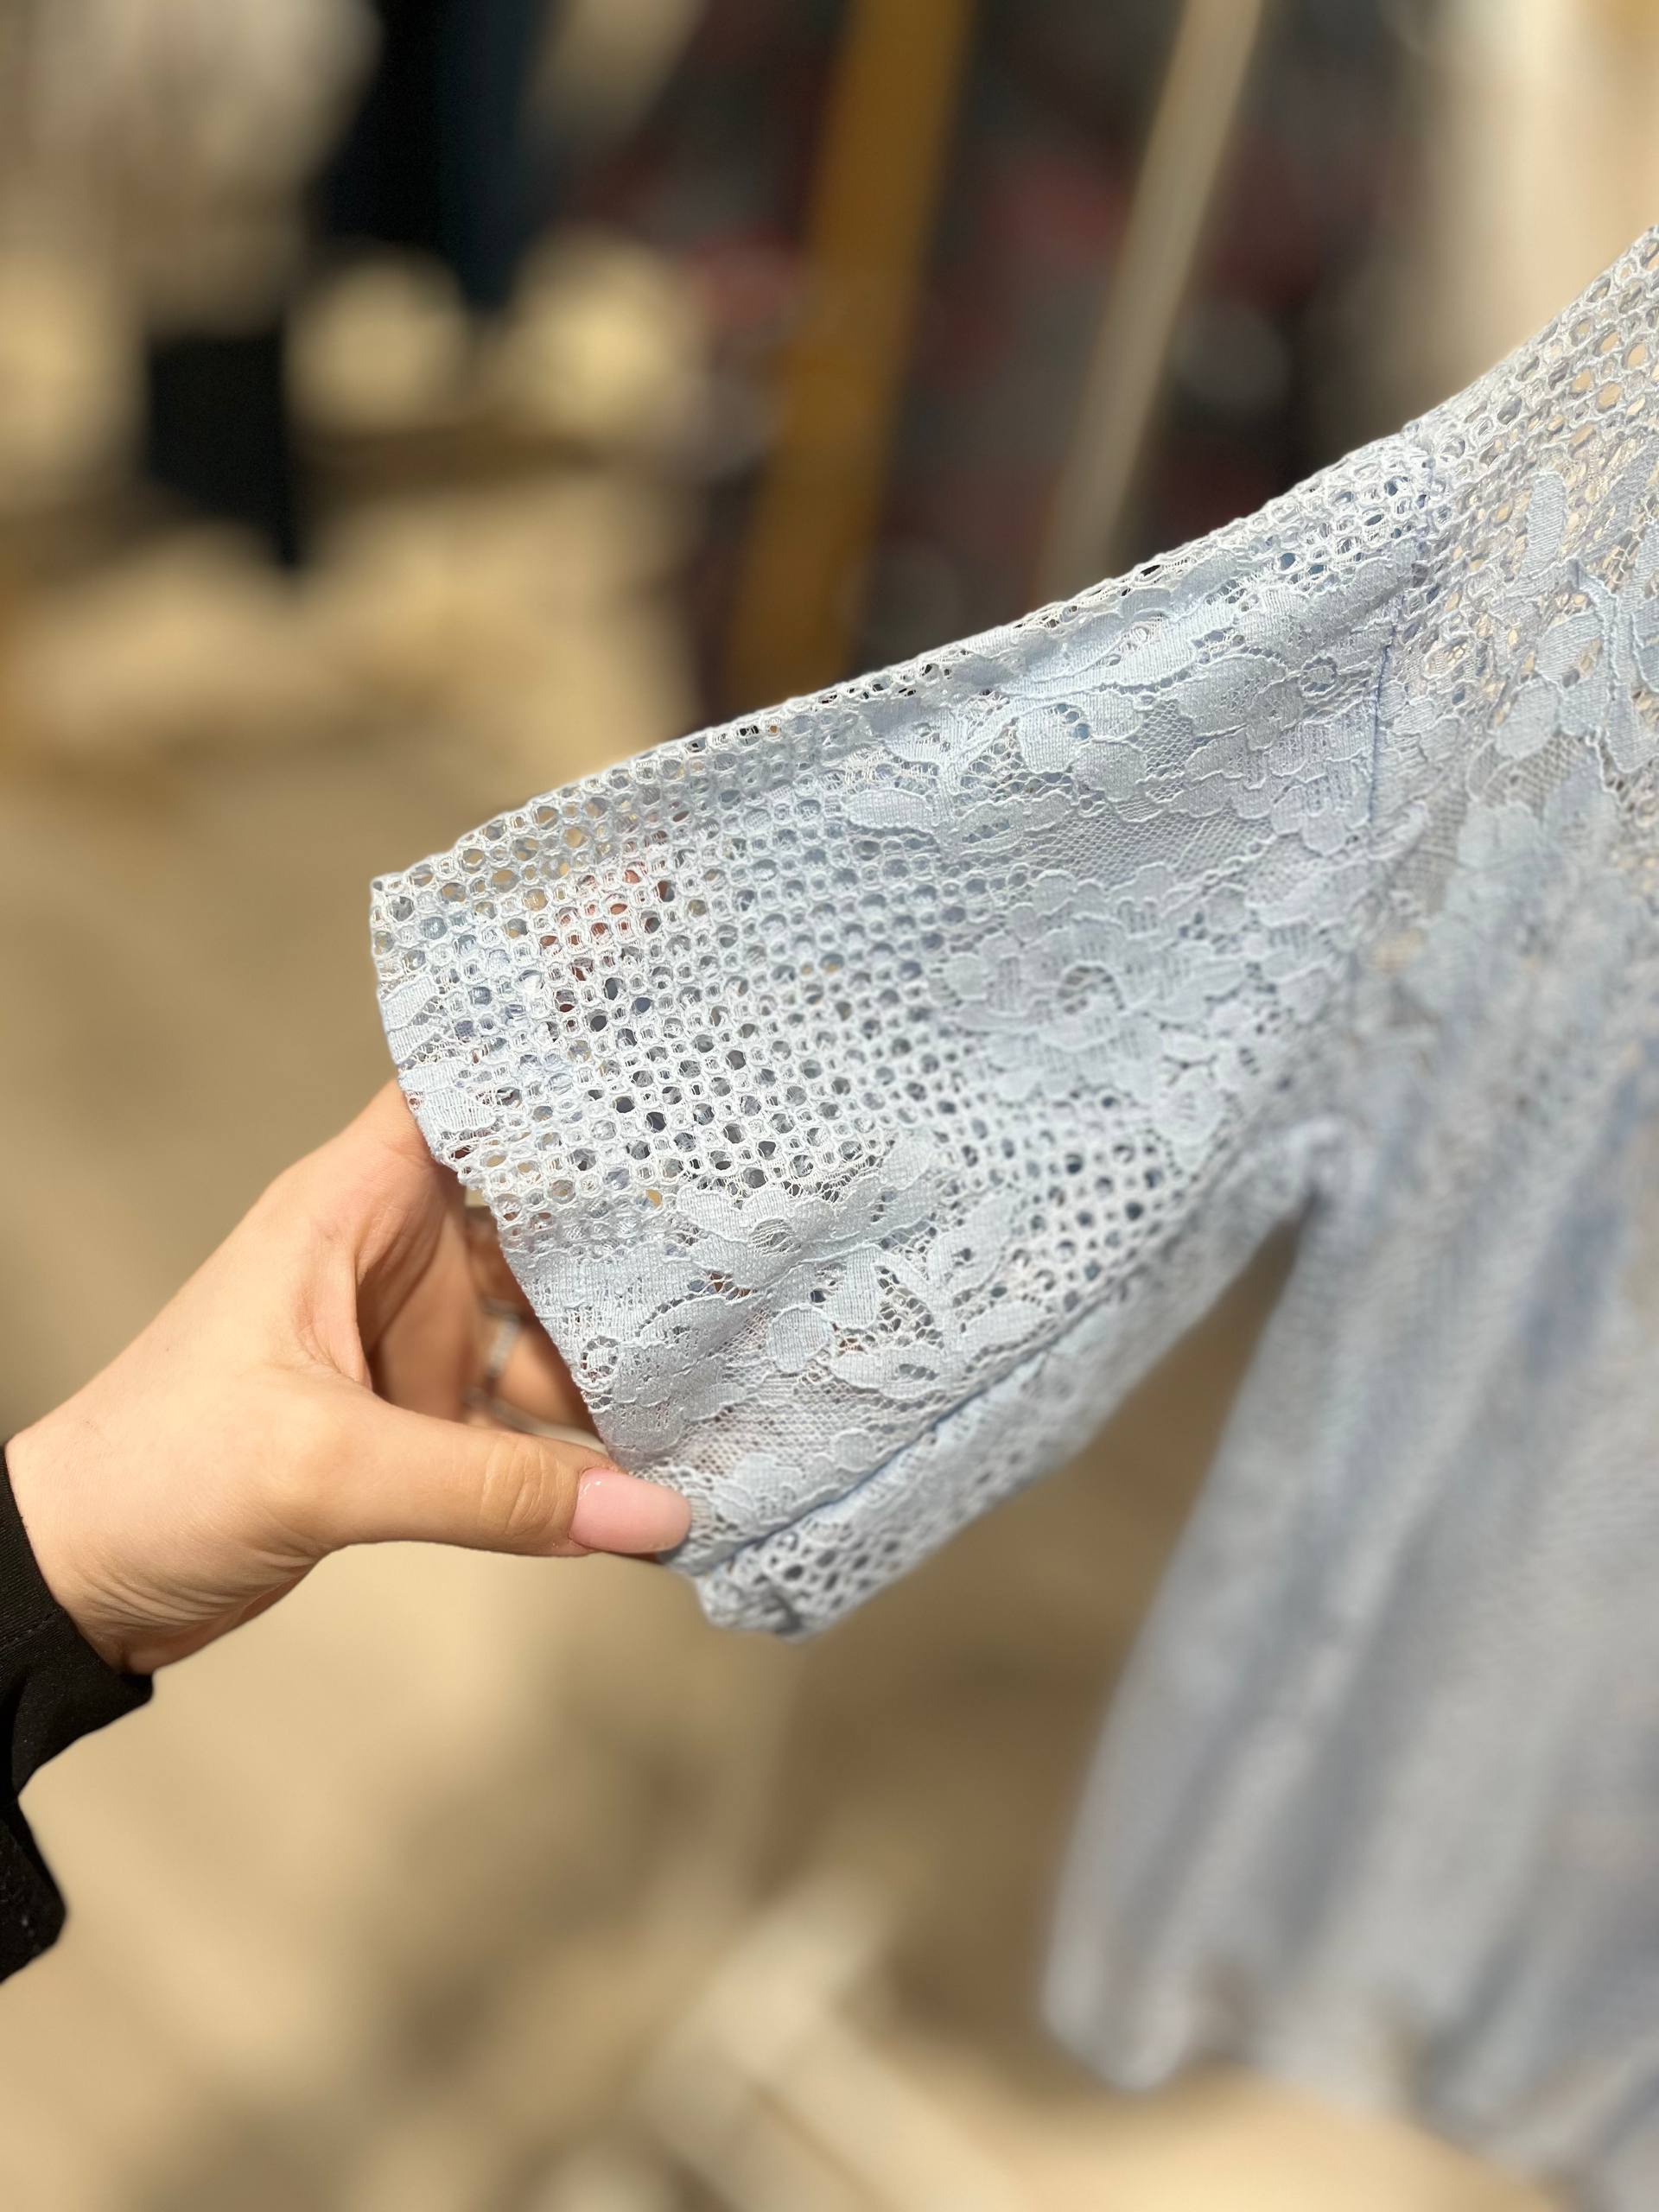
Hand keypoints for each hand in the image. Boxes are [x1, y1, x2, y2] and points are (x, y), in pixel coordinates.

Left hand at [6, 1086, 689, 1673]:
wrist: (79, 1580)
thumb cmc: (154, 1473)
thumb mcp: (324, 1468)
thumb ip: (488, 1490)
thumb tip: (648, 1510)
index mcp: (352, 1207)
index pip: (464, 1091)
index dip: (552, 1053)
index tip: (663, 1035)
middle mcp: (393, 1257)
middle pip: (538, 1216)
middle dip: (631, 1229)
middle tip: (751, 1232)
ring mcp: (410, 1340)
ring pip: (546, 1326)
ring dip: (619, 1354)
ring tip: (730, 1368)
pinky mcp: (416, 1420)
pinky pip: (527, 1421)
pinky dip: (585, 1446)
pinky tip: (660, 1469)